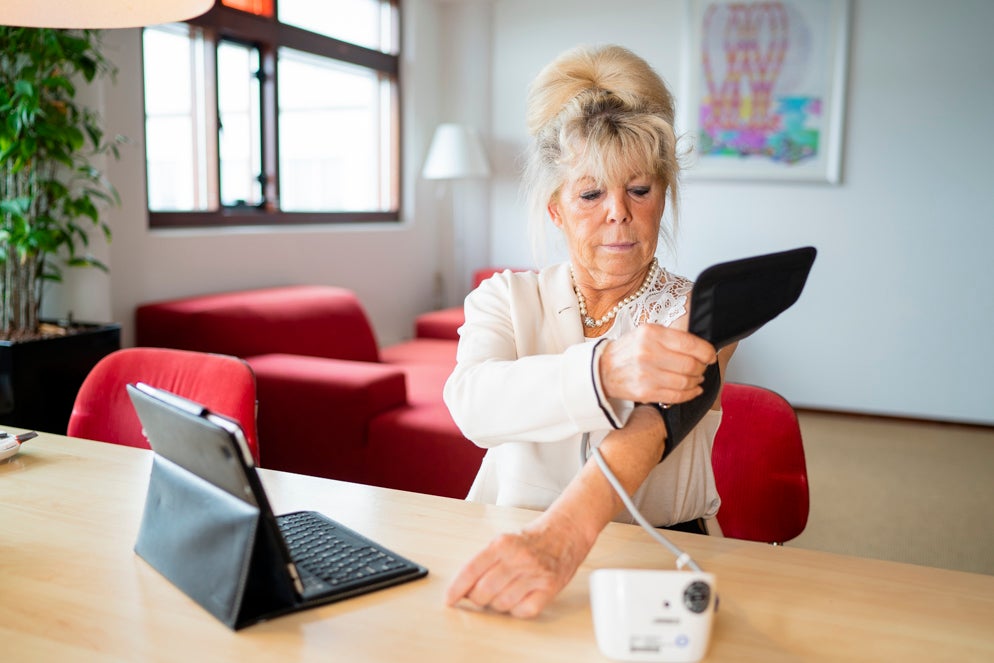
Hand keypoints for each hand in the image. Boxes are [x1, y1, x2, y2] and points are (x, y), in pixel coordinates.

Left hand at [445, 511, 593, 617]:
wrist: (566, 532)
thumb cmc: (532, 539)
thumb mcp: (504, 542)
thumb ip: (485, 562)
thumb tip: (464, 589)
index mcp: (503, 543)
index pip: (471, 569)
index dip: (456, 588)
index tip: (449, 599)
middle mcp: (519, 558)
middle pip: (484, 591)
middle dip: (476, 599)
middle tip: (479, 595)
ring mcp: (535, 574)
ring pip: (502, 604)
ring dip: (496, 604)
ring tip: (501, 593)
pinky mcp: (549, 588)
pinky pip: (523, 610)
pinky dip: (516, 610)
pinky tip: (518, 598)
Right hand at [598, 323, 716, 404]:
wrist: (602, 370)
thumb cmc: (628, 350)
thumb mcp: (647, 333)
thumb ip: (672, 337)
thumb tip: (701, 348)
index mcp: (651, 333)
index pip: (690, 343)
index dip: (707, 351)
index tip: (710, 355)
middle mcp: (648, 353)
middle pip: (690, 364)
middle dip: (702, 367)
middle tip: (702, 367)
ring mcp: (647, 374)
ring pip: (686, 381)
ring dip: (696, 381)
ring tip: (696, 378)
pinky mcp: (646, 392)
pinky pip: (677, 396)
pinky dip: (690, 394)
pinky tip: (692, 389)